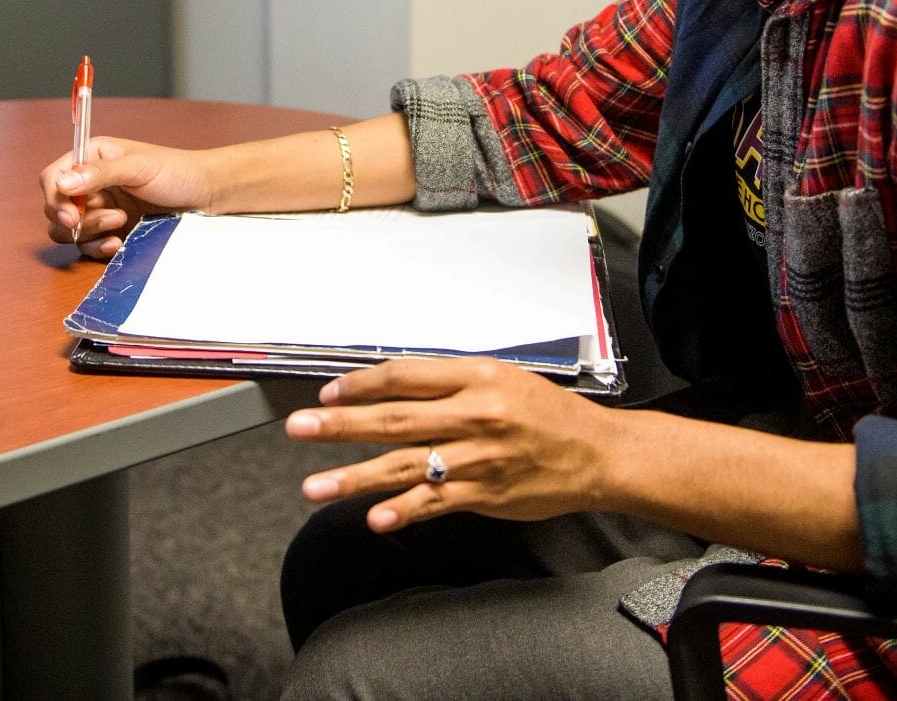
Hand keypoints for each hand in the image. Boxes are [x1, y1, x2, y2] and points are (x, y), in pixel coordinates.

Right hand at [39, 137, 214, 258]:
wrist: (204, 196)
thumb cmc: (175, 172)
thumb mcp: (138, 167)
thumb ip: (100, 173)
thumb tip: (62, 183)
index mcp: (91, 158)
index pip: (53, 178)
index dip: (54, 198)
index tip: (70, 216)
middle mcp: (89, 184)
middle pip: (55, 208)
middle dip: (75, 219)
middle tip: (111, 218)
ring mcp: (98, 209)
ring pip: (67, 231)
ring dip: (88, 233)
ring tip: (120, 224)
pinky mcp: (108, 232)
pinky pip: (86, 246)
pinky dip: (97, 247)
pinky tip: (117, 243)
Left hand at [283, 357, 614, 531]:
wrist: (596, 453)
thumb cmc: (547, 413)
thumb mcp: (500, 377)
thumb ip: (448, 382)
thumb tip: (391, 385)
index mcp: (475, 377)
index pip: (404, 376)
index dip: (361, 385)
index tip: (328, 394)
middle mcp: (473, 414)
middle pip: (394, 418)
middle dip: (341, 425)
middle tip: (300, 427)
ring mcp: (477, 458)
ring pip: (406, 466)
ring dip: (355, 477)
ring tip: (315, 487)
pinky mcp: (485, 494)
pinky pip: (436, 503)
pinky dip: (404, 511)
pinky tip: (375, 519)